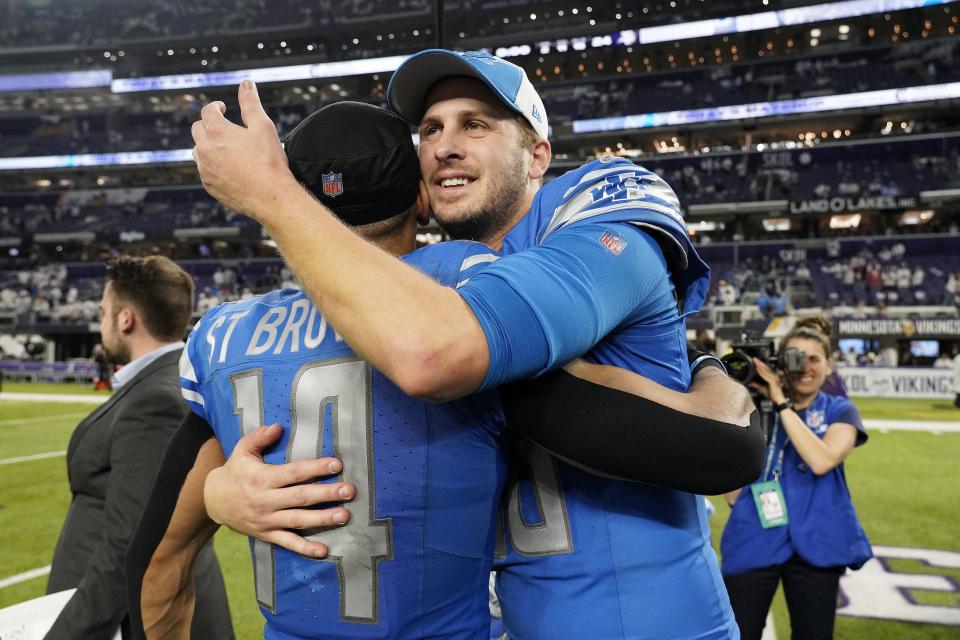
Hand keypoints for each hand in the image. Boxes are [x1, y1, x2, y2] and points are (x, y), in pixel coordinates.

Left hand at [191, 80, 298, 220]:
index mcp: (216, 131)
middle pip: (197, 129)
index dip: (215, 107)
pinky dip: (212, 165)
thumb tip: (246, 83)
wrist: (271, 197)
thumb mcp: (263, 126)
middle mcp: (205, 149)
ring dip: (208, 145)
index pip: (207, 111)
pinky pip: (204, 171)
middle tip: (224, 127)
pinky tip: (229, 168)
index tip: (223, 108)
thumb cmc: (269, 161)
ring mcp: (205, 169)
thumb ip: (250, 103)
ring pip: (198, 151)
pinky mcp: (209, 186)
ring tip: (226, 148)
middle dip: (209, 125)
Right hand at [204, 424, 354, 557]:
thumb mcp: (242, 450)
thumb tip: (278, 426)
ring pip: (298, 521)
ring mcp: (267, 520)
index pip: (293, 473)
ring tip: (344, 515)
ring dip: (322, 519)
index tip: (336, 465)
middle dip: (326, 494)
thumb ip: (259, 437)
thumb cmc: (235, 471)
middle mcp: (265, 501)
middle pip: (300, 497)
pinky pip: (288, 543)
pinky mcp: (267, 534)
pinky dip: (305, 548)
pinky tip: (324, 551)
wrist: (214, 502)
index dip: (315, 469)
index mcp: (262, 478)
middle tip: (349, 490)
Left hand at [749, 357, 786, 403]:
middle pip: (766, 368)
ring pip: (766, 371)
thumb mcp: (763, 390)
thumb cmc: (773, 396)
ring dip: (760, 366)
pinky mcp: (773, 382)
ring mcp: (774, 379)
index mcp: (772, 377)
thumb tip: (751, 383)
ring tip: (756, 361)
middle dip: (760, 363)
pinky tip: (758, 369)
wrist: (778, 402)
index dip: (760, 365)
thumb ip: (758, 386)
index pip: (766, 369)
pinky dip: (762, 372)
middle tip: (754, 358)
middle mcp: (774, 377)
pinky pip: (766, 376)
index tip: (755, 361)